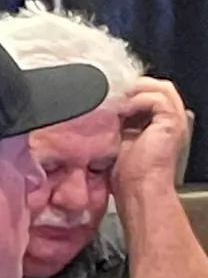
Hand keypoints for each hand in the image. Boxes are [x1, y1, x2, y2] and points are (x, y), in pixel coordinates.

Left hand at [114, 77, 191, 194]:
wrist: (139, 190)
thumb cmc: (128, 176)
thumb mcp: (119, 142)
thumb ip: (118, 124)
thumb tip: (103, 111)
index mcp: (160, 124)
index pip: (149, 95)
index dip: (130, 92)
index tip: (108, 95)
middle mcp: (171, 119)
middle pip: (157, 87)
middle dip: (133, 87)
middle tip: (112, 91)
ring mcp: (174, 119)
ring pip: (159, 88)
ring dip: (135, 91)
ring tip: (116, 98)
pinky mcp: (171, 121)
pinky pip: (156, 98)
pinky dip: (138, 100)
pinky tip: (122, 109)